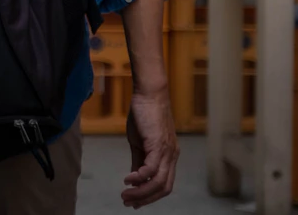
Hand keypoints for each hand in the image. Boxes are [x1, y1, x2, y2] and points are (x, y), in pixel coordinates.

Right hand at [123, 89, 177, 207]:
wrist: (150, 94)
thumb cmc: (144, 114)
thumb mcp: (140, 141)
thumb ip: (139, 160)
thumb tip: (135, 177)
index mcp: (169, 156)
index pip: (164, 184)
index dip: (150, 196)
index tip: (135, 201)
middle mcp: (172, 157)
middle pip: (163, 188)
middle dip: (146, 199)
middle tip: (128, 202)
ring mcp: (167, 151)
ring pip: (158, 182)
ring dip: (141, 192)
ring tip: (125, 195)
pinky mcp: (158, 145)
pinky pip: (151, 169)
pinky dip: (139, 178)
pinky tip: (127, 179)